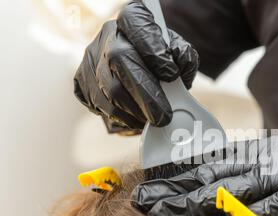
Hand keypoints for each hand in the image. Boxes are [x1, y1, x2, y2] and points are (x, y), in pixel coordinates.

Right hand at [74, 0, 198, 132]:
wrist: (142, 75)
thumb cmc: (163, 64)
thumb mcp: (179, 56)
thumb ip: (183, 58)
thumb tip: (178, 66)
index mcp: (133, 21)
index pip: (137, 24)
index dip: (153, 49)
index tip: (171, 74)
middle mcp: (108, 35)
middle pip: (119, 59)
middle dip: (145, 94)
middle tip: (164, 115)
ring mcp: (91, 58)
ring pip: (109, 89)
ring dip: (136, 111)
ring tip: (154, 120)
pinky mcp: (81, 82)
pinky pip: (100, 105)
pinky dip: (123, 118)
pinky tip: (138, 119)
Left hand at [131, 133, 277, 215]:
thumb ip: (252, 173)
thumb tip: (226, 189)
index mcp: (257, 153)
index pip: (209, 160)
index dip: (179, 171)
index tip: (153, 180)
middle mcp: (261, 162)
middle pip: (209, 175)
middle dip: (175, 188)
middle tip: (144, 198)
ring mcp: (277, 179)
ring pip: (227, 192)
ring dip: (194, 204)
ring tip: (163, 214)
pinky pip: (259, 213)